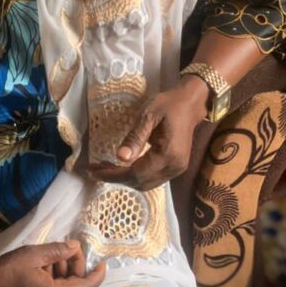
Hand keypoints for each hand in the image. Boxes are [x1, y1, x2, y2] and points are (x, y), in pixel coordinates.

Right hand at [0, 240, 106, 286]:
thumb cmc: (6, 270)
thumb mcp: (33, 254)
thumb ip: (57, 251)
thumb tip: (76, 247)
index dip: (97, 275)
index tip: (103, 262)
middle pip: (75, 286)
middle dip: (74, 265)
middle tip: (67, 247)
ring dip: (61, 270)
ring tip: (48, 254)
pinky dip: (53, 278)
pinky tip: (42, 264)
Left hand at [89, 79, 208, 189]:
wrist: (191, 103)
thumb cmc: (169, 104)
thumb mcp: (149, 115)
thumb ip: (135, 137)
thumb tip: (120, 157)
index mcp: (168, 155)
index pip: (136, 173)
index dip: (113, 175)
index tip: (94, 170)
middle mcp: (173, 168)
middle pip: (140, 182)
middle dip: (115, 178)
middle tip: (95, 168)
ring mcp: (176, 170)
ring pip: (145, 183)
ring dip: (124, 179)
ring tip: (104, 168)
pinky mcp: (175, 167)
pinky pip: (152, 178)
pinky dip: (135, 176)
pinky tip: (122, 167)